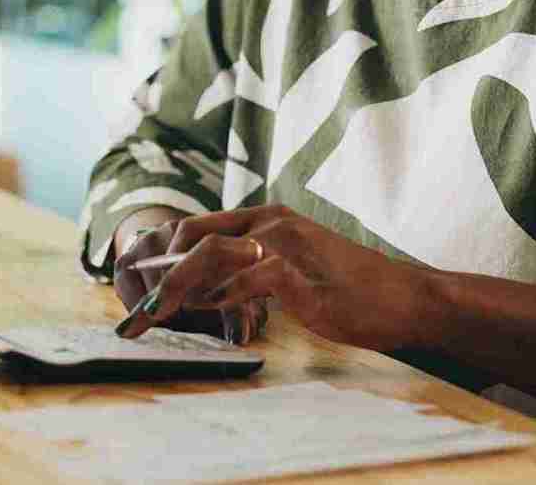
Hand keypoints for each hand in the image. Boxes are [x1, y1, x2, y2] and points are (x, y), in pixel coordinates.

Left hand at [116, 204, 418, 350]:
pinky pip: (244, 280)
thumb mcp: (293, 275)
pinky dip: (217, 299)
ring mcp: (285, 243)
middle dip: (152, 270)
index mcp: (267, 218)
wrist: (405, 299)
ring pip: (208, 252)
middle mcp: (270, 222)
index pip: (195, 226)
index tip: (130, 280)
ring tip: (152, 316)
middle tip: (133, 311)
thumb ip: (252, 275)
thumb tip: (207, 294)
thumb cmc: (351, 293)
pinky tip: (202, 318)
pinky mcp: (299, 273)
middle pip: (190, 233)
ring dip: (173, 286)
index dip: (156, 251)